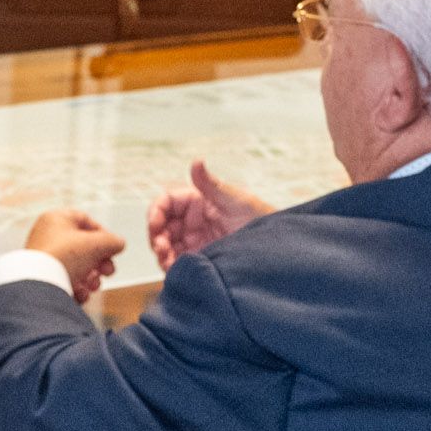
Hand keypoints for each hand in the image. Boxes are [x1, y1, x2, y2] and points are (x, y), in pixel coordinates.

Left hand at [24, 209, 124, 302]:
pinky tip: (80, 293)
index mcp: (55, 219)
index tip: (112, 247)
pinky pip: (65, 281)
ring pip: (76, 266)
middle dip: (100, 261)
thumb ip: (113, 241)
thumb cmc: (62, 257)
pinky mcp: (41, 279)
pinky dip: (76, 288)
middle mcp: (46, 237)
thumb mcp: (97, 243)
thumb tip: (118, 244)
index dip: (103, 234)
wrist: (39, 284)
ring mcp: (43, 258)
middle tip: (107, 271)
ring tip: (93, 284)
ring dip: (91, 278)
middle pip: (83, 247)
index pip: (86, 221)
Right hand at [144, 161, 270, 269]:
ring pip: (165, 246)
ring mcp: (194, 241)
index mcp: (197, 202)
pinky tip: (173, 269)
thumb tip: (197, 161)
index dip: (156, 212)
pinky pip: (177, 263)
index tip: (155, 224)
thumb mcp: (237, 200)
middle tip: (161, 249)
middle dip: (155, 237)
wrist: (275, 247)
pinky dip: (171, 266)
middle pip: (161, 227)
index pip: (166, 203)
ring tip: (167, 261)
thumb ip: (212, 184)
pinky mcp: (199, 259)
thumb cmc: (261, 218)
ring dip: (161, 254)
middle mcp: (192, 221)